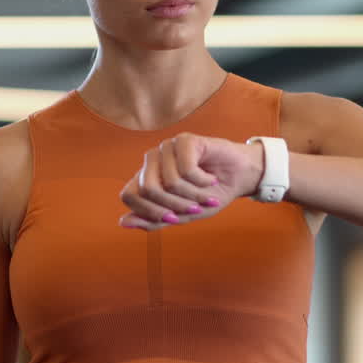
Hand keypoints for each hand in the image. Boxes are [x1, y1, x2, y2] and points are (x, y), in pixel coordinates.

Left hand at [119, 132, 264, 229]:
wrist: (239, 179)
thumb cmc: (210, 195)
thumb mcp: (183, 216)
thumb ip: (153, 221)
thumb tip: (122, 222)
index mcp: (147, 177)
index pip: (128, 194)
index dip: (148, 212)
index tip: (173, 219)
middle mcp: (152, 160)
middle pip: (149, 189)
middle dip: (175, 205)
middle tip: (195, 208)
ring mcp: (167, 148)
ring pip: (170, 181)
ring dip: (193, 195)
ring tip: (206, 193)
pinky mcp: (185, 140)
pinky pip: (186, 170)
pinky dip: (202, 181)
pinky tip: (210, 178)